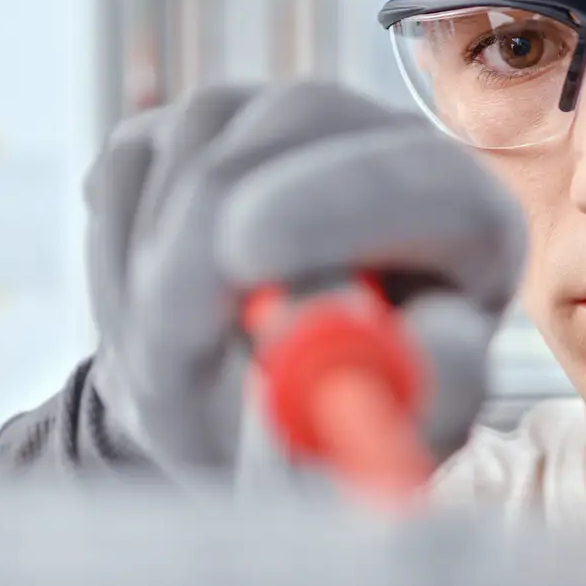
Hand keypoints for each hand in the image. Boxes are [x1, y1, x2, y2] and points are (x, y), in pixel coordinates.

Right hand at [85, 81, 527, 491]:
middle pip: (300, 122)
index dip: (340, 204)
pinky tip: (152, 320)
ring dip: (155, 283)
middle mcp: (388, 147)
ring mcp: (289, 120)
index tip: (246, 258)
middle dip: (209, 238)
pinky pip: (132, 164)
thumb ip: (392, 418)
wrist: (233, 421)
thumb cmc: (315, 445)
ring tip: (173, 378)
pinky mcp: (200, 122)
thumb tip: (431, 345)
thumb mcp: (354, 464)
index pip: (427, 179)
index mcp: (469, 227)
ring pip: (197, 148)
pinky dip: (116, 260)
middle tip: (159, 353)